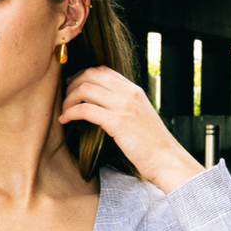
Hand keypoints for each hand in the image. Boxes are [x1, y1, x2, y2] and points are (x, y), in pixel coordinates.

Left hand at [59, 65, 202, 193]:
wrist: (167, 159)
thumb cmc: (152, 145)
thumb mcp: (140, 117)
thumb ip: (124, 107)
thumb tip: (104, 106)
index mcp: (134, 90)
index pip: (103, 70)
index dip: (83, 75)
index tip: (73, 87)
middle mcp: (128, 93)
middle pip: (91, 75)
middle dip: (72, 84)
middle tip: (64, 98)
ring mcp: (123, 106)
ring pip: (85, 89)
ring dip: (68, 99)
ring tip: (63, 111)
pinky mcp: (117, 122)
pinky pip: (85, 109)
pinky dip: (70, 112)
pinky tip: (65, 120)